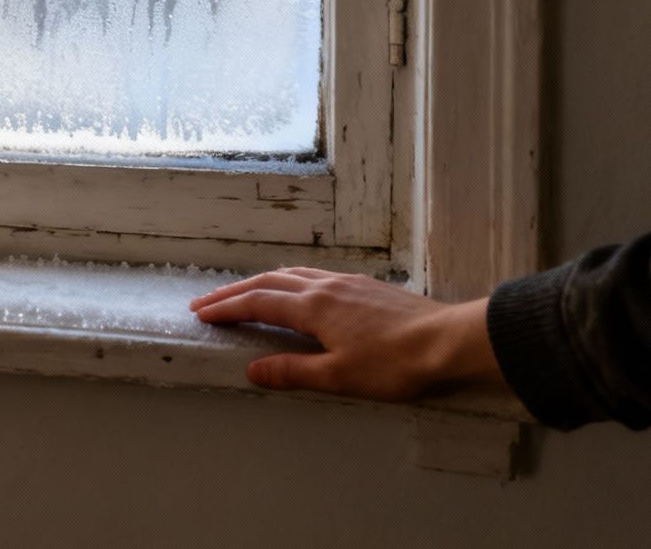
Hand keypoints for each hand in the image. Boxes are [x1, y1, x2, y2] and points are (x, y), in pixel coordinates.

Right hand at [189, 268, 506, 401]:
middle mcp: (325, 287)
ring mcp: (347, 282)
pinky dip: (290, 280)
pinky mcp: (366, 286)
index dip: (226, 308)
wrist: (448, 341)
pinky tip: (298, 289)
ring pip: (292, 274)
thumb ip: (293, 371)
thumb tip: (253, 369)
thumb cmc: (395, 364)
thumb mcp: (339, 377)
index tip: (201, 313)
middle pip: (268, 282)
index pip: (258, 304)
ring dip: (261, 282)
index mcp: (313, 308)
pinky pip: (314, 275)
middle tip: (207, 301)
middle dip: (234, 291)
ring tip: (244, 291)